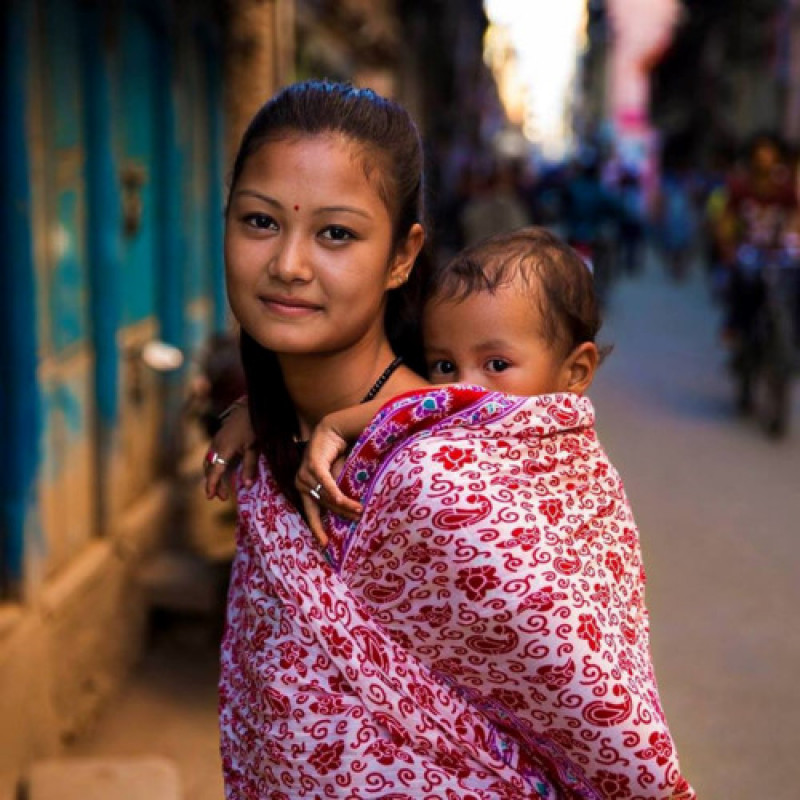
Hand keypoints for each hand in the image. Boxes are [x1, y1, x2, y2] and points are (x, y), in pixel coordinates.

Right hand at [204, 402, 256, 500]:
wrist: (252, 405)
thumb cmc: (255, 425)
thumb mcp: (255, 447)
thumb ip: (250, 467)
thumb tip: (246, 486)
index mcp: (225, 449)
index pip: (215, 471)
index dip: (212, 485)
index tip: (211, 497)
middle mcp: (217, 445)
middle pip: (209, 468)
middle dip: (213, 483)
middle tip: (222, 497)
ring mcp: (216, 440)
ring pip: (209, 461)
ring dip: (213, 475)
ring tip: (222, 488)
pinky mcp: (219, 436)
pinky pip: (212, 454)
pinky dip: (214, 465)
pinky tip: (222, 471)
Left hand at [296, 422, 362, 546]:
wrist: (332, 430)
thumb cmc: (334, 455)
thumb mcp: (336, 477)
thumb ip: (337, 492)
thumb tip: (347, 512)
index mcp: (304, 489)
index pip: (310, 513)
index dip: (317, 529)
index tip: (324, 545)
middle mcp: (301, 483)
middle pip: (324, 505)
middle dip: (341, 514)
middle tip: (357, 521)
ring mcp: (305, 474)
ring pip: (326, 496)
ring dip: (344, 505)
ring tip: (359, 511)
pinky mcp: (313, 465)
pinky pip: (325, 484)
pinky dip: (335, 493)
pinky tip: (343, 502)